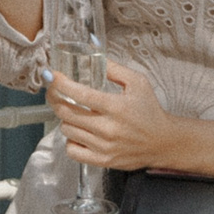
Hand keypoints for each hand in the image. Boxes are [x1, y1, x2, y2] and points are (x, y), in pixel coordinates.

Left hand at [49, 54, 181, 172]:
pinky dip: (70, 140)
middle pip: (66, 112)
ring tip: (73, 112)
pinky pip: (72, 150)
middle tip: (54, 91)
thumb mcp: (137, 83)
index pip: (79, 94)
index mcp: (116, 107)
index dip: (59, 83)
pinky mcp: (103, 161)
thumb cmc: (150, 111)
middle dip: (54, 97)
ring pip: (66, 129)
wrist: (164, 142)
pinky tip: (78, 132)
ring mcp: (104, 147)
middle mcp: (108, 128)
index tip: (50, 75)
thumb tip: (92, 52)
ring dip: (65, 118)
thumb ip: (113, 68)